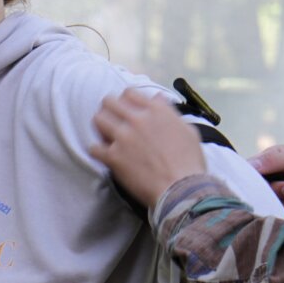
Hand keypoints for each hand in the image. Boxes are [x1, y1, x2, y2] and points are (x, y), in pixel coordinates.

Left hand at [91, 89, 206, 207]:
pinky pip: (94, 148)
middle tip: (112, 121)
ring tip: (106, 136)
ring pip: (98, 119)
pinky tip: (104, 155)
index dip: (125, 101)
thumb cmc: (190, 162)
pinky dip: (97, 151)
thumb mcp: (187, 130)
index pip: (129, 93)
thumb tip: (158, 98)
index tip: (126, 110)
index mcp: (156, 110)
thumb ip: (169, 112)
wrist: (181, 189)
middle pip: (109, 102)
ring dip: (101, 127)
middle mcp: (137, 119)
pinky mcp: (114, 157)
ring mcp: (123, 137)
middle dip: (109, 110)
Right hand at [248, 145, 283, 215]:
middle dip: (275, 189)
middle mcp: (269, 180)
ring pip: (264, 203)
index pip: (248, 169)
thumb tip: (249, 165)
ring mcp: (275, 199)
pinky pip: (273, 216)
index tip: (267, 182)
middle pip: (254, 188)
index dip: (252, 176)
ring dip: (283, 201)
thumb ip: (275, 160)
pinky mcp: (281, 215)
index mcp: (270, 162)